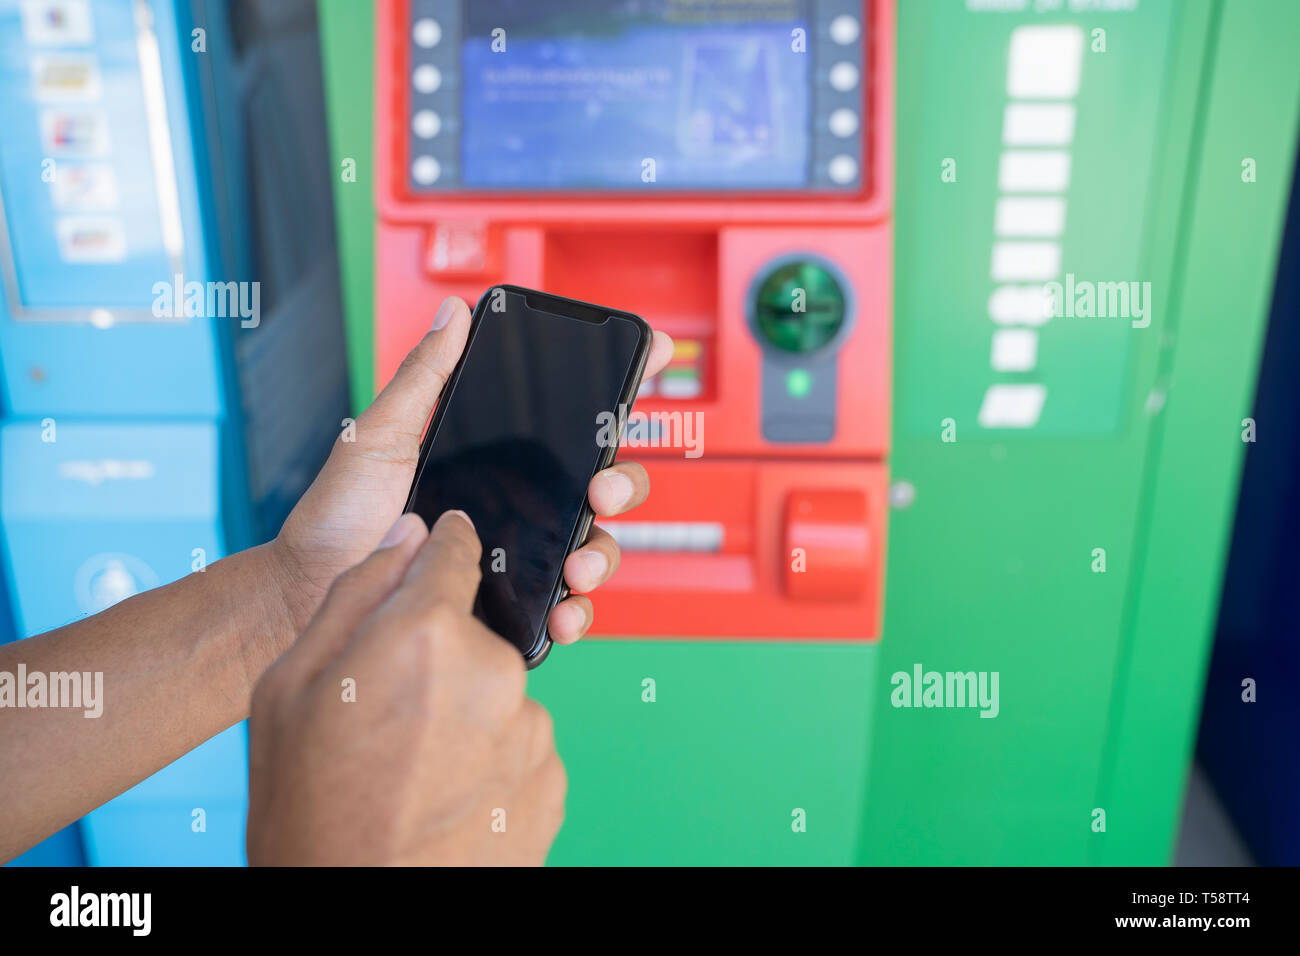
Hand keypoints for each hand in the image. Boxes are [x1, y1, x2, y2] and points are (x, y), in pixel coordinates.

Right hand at [247, 510, 561, 865]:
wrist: (359, 915)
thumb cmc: (310, 814)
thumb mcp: (288, 688)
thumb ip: (355, 593)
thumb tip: (406, 535)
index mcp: (426, 635)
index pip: (456, 549)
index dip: (442, 546)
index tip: (440, 546)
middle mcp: (495, 673)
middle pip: (470, 633)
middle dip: (434, 658)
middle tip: (386, 716)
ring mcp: (531, 732)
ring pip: (494, 693)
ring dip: (461, 714)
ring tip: (410, 769)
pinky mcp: (551, 781)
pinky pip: (517, 744)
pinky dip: (487, 759)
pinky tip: (442, 794)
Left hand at [268, 296, 672, 651]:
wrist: (310, 594)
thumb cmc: (339, 514)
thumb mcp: (380, 434)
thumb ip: (426, 377)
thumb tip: (457, 312)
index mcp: (498, 455)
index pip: (570, 418)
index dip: (618, 384)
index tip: (650, 353)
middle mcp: (520, 503)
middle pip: (603, 483)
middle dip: (624, 481)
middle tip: (602, 486)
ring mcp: (520, 554)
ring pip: (596, 546)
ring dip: (604, 552)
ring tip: (577, 565)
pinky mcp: (511, 604)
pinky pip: (565, 607)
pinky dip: (576, 613)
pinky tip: (563, 614)